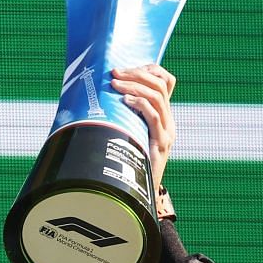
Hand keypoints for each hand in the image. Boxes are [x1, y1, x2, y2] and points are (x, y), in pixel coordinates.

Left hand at [109, 63, 176, 191]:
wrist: (138, 193)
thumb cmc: (126, 163)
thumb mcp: (125, 134)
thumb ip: (120, 117)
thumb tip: (93, 99)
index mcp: (162, 115)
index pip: (166, 81)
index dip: (148, 70)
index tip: (124, 69)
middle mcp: (168, 121)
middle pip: (160, 85)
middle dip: (136, 74)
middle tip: (114, 73)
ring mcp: (167, 132)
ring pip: (158, 97)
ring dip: (134, 87)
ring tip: (114, 85)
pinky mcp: (161, 144)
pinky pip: (154, 117)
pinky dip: (139, 105)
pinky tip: (123, 102)